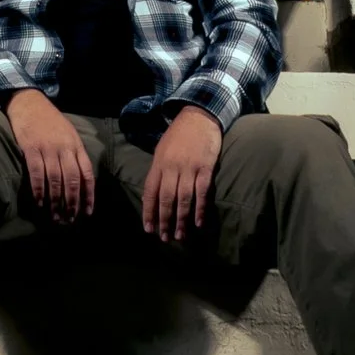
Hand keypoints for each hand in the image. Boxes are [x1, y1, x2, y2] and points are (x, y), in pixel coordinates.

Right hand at [6, 89, 97, 223]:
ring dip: (56, 201)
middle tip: (69, 219)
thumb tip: (81, 180)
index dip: (88, 195)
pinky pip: (36, 173)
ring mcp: (48, 148)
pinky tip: (40, 202)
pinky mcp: (31, 148)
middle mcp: (64, 148)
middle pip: (72, 180)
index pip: (87, 174)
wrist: (29, 102)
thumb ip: (74, 154)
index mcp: (76, 145)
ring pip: (55, 179)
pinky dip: (39, 190)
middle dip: (72, 202)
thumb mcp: (69, 134)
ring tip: (55, 216)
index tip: (87, 212)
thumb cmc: (50, 121)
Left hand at [142, 104, 222, 244]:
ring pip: (183, 198)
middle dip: (164, 220)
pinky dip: (199, 208)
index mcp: (159, 163)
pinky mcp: (205, 167)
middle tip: (165, 238)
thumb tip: (151, 197)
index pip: (150, 191)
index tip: (148, 229)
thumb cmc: (179, 135)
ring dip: (181, 219)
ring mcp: (189, 167)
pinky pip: (202, 191)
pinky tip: (198, 222)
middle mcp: (171, 166)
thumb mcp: (162, 150)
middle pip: (166, 198)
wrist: (199, 115)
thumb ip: (158, 172)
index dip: (148, 212)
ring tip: (180, 235)